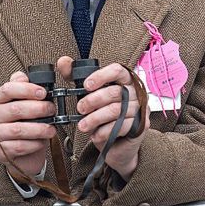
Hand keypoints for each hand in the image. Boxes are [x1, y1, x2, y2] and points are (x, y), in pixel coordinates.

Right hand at [0, 71, 55, 176]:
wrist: (21, 153)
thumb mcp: (26, 103)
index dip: (26, 89)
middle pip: (15, 109)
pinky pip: (17, 146)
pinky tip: (41, 142)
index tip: (43, 93)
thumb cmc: (25, 123)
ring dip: (39, 129)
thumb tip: (24, 77)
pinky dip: (33, 144)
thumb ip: (25, 89)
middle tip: (52, 110)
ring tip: (51, 129)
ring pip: (17, 130)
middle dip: (38, 109)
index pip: (7, 89)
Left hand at [57, 56, 148, 181]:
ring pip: (116, 110)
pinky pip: (121, 126)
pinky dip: (104, 132)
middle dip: (93, 101)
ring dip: (95, 119)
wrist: (116, 144)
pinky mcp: (141, 125)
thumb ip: (76, 78)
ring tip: (83, 126)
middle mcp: (136, 92)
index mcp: (125, 80)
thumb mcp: (88, 95)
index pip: (117, 70)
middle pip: (115, 92)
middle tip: (80, 109)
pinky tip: (96, 135)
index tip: (85, 86)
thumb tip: (63, 61)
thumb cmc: (103, 116)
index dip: (101, 76)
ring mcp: (141, 109)